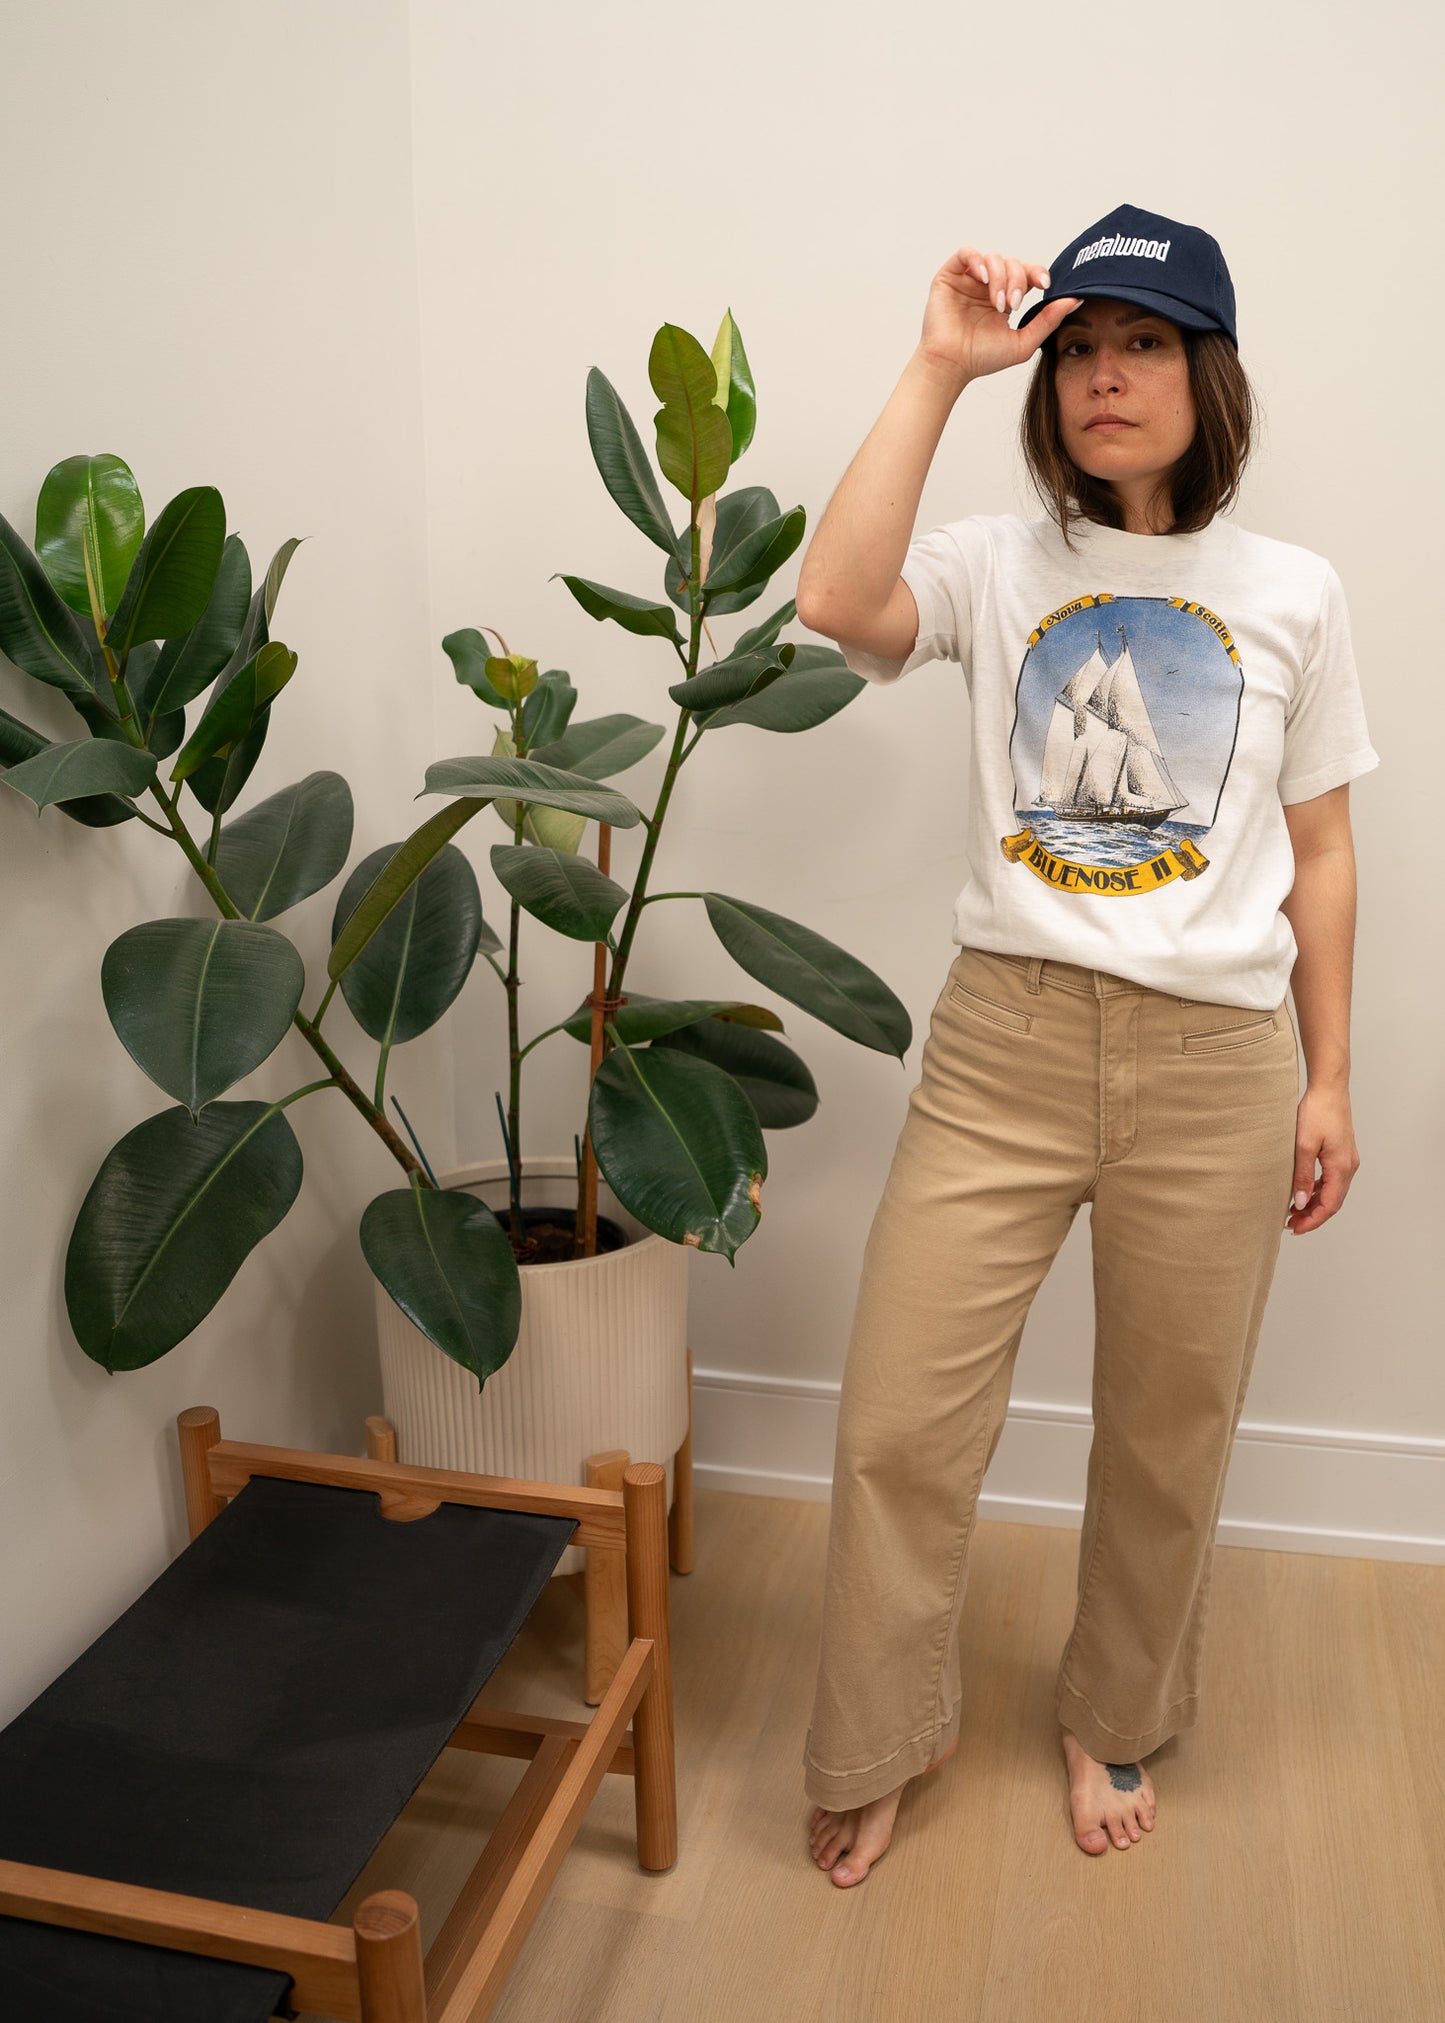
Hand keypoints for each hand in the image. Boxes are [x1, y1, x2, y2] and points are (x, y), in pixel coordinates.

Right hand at [919, 245, 1081, 384]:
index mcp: (1006, 298)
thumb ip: (1049, 320)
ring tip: (997, 303)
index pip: (1026, 274)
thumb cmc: (982, 358)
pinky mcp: (949, 276)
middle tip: (1012, 304)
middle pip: (1012, 264)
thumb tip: (1076, 299)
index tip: (1044, 285)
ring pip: (993, 258)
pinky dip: (978, 261)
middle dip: (1017, 280)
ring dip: (1000, 278)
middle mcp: (988, 286)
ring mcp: (969, 280)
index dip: (1037, 273)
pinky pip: (967, 253)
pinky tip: (984, 279)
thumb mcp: (1024, 342)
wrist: (951, 366)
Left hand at [1286, 1083, 1360, 1233]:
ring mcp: (1347, 1160)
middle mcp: (1348, 1166)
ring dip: (1314, 1203)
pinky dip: (1317, 1190)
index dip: (1313, 1220)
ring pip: (1332, 1191)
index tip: (1295, 1228)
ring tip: (1293, 1211)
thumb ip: (1301, 1176)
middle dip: (1313, 1216)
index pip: (1329, 1205)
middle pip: (1333, 1201)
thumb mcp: (1303, 1145)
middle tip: (1290, 1224)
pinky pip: (1331, 1179)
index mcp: (1341, 1168)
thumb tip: (1299, 1203)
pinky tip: (1302, 1191)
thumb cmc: (1317, 1112)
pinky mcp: (1341, 1153)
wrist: (1329, 1088)